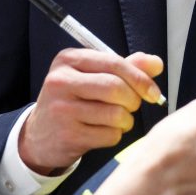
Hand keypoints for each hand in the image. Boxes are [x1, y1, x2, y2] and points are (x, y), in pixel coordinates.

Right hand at [19, 49, 163, 173]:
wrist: (39, 135)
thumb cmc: (73, 100)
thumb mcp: (92, 76)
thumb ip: (125, 67)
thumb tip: (156, 64)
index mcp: (69, 59)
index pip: (114, 63)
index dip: (140, 78)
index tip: (153, 92)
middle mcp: (61, 81)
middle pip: (116, 88)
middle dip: (133, 100)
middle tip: (131, 106)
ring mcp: (62, 109)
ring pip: (116, 113)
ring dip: (125, 120)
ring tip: (116, 120)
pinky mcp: (68, 135)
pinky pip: (110, 135)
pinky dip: (115, 135)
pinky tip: (103, 132)